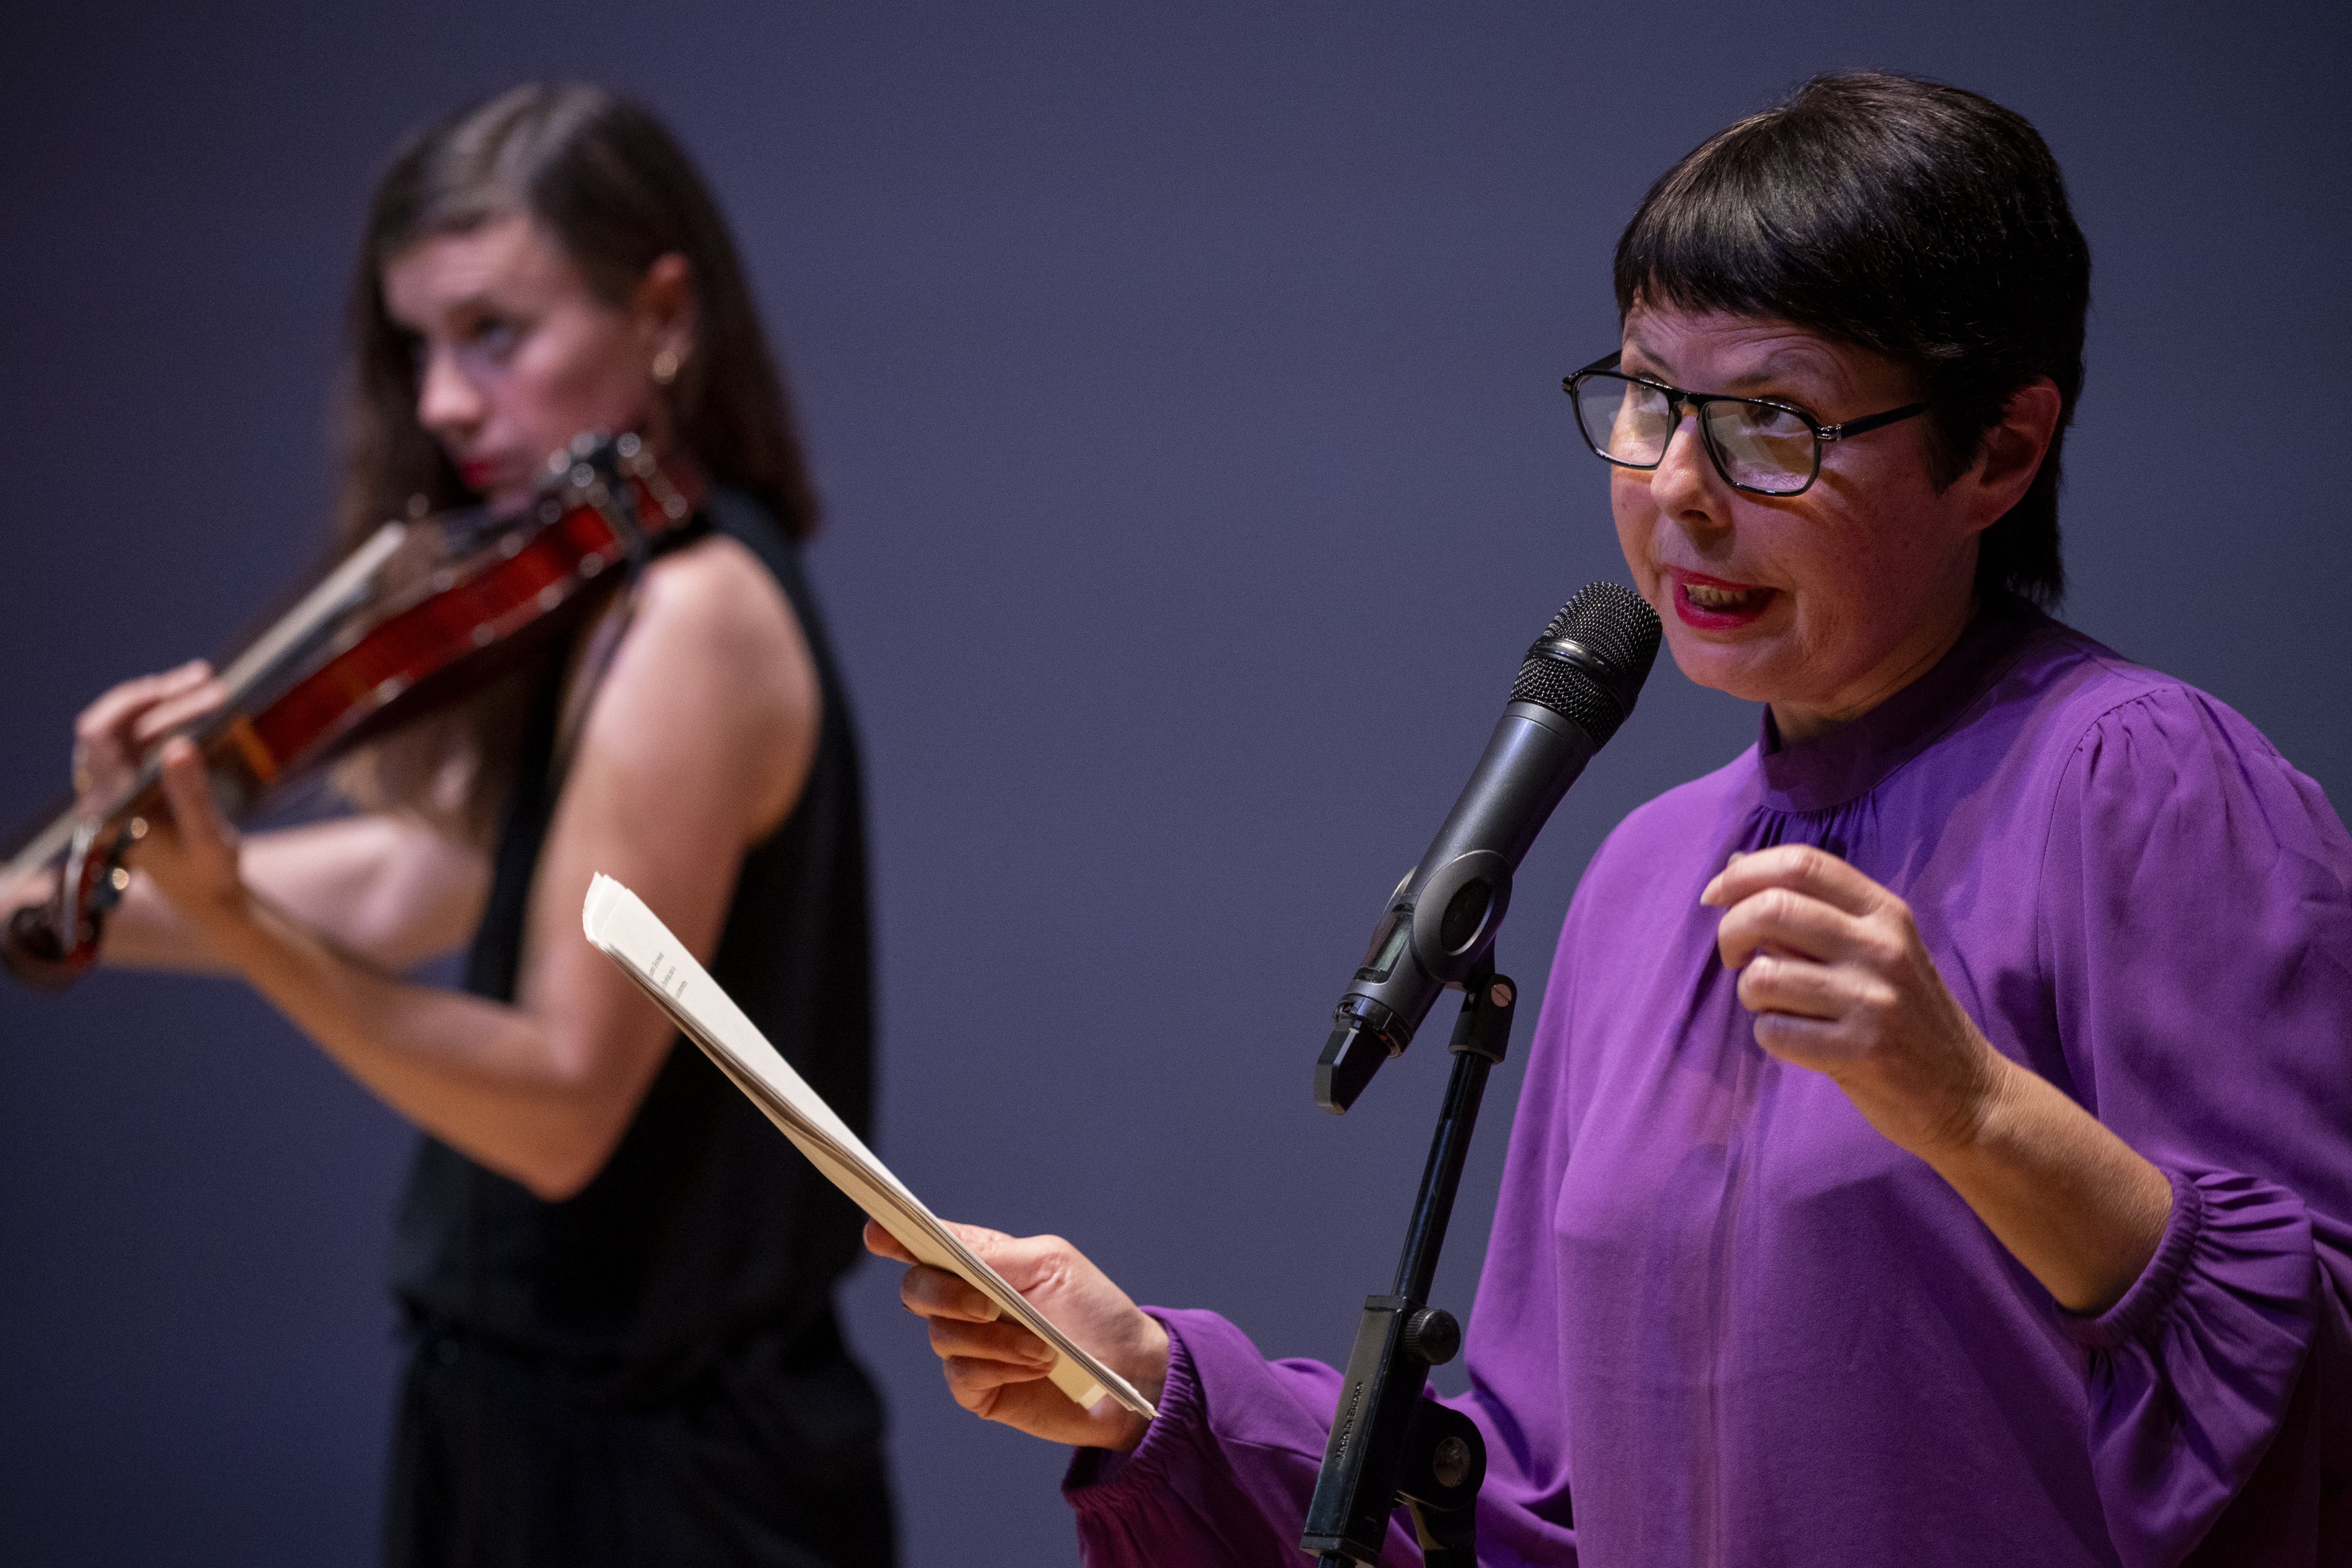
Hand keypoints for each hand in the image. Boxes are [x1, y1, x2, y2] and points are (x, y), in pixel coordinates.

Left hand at [72, 662, 246, 929]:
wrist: (206, 897)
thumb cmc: (209, 873)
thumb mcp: (208, 838)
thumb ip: (191, 793)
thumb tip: (180, 744)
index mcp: (112, 807)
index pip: (100, 736)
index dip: (131, 702)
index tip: (175, 686)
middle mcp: (105, 794)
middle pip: (118, 727)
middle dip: (163, 698)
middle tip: (209, 682)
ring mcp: (118, 789)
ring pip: (130, 730)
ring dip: (166, 704)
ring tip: (209, 685)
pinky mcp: (134, 785)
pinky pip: (139, 740)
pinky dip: (166, 718)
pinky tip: (194, 705)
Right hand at [865, 1219, 1168, 1452]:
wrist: (1128, 1372)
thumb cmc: (1093, 1309)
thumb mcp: (1052, 1264)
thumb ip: (997, 1255)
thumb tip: (949, 1250)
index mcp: (980, 1262)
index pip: (926, 1245)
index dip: (895, 1237)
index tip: (877, 1232)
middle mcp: (964, 1302)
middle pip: (917, 1290)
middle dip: (945, 1294)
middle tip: (988, 1304)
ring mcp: (966, 1347)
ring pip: (943, 1335)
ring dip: (994, 1339)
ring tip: (1043, 1347)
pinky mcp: (976, 1388)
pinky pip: (963, 1373)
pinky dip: (1000, 1365)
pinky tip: (1035, 1366)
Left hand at [1701, 843, 2002, 1159]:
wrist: (1969, 1093)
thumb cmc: (1905, 1015)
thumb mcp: (1875, 949)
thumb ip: (1812, 909)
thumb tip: (1734, 862)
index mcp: (1884, 913)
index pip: (1802, 863)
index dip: (1743, 873)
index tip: (1714, 895)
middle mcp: (1881, 947)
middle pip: (1772, 909)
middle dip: (1730, 931)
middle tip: (1733, 956)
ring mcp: (1873, 1000)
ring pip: (1763, 976)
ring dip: (1750, 993)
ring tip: (1776, 1006)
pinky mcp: (1861, 1051)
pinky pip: (1774, 1032)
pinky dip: (1769, 1036)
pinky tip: (1797, 1040)